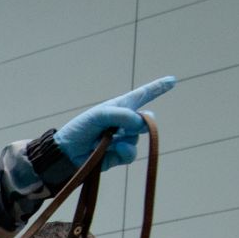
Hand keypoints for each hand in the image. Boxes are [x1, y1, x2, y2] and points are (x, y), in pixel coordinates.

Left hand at [55, 77, 175, 169]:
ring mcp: (122, 140)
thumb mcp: (99, 115)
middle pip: (146, 120)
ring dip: (126, 138)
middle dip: (142, 123)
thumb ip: (121, 115)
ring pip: (137, 139)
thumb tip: (141, 124)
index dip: (157, 88)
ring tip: (109, 140)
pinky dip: (124, 151)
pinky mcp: (118, 156)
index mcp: (119, 107)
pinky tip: (114, 149)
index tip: (172, 81)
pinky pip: (131, 154)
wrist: (66, 154)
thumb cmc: (80, 129)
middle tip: (128, 125)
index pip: (142, 96)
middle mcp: (123, 123)